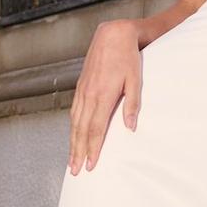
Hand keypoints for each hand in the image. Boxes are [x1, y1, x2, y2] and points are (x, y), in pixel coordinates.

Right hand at [68, 18, 142, 173]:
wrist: (112, 35)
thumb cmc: (128, 57)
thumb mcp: (135, 80)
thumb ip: (132, 105)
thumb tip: (130, 128)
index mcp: (102, 95)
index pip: (96, 129)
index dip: (93, 149)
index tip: (91, 165)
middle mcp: (88, 95)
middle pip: (81, 130)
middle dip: (78, 152)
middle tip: (75, 171)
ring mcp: (82, 91)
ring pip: (74, 123)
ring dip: (72, 143)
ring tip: (71, 161)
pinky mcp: (80, 87)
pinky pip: (73, 112)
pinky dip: (72, 128)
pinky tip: (73, 137)